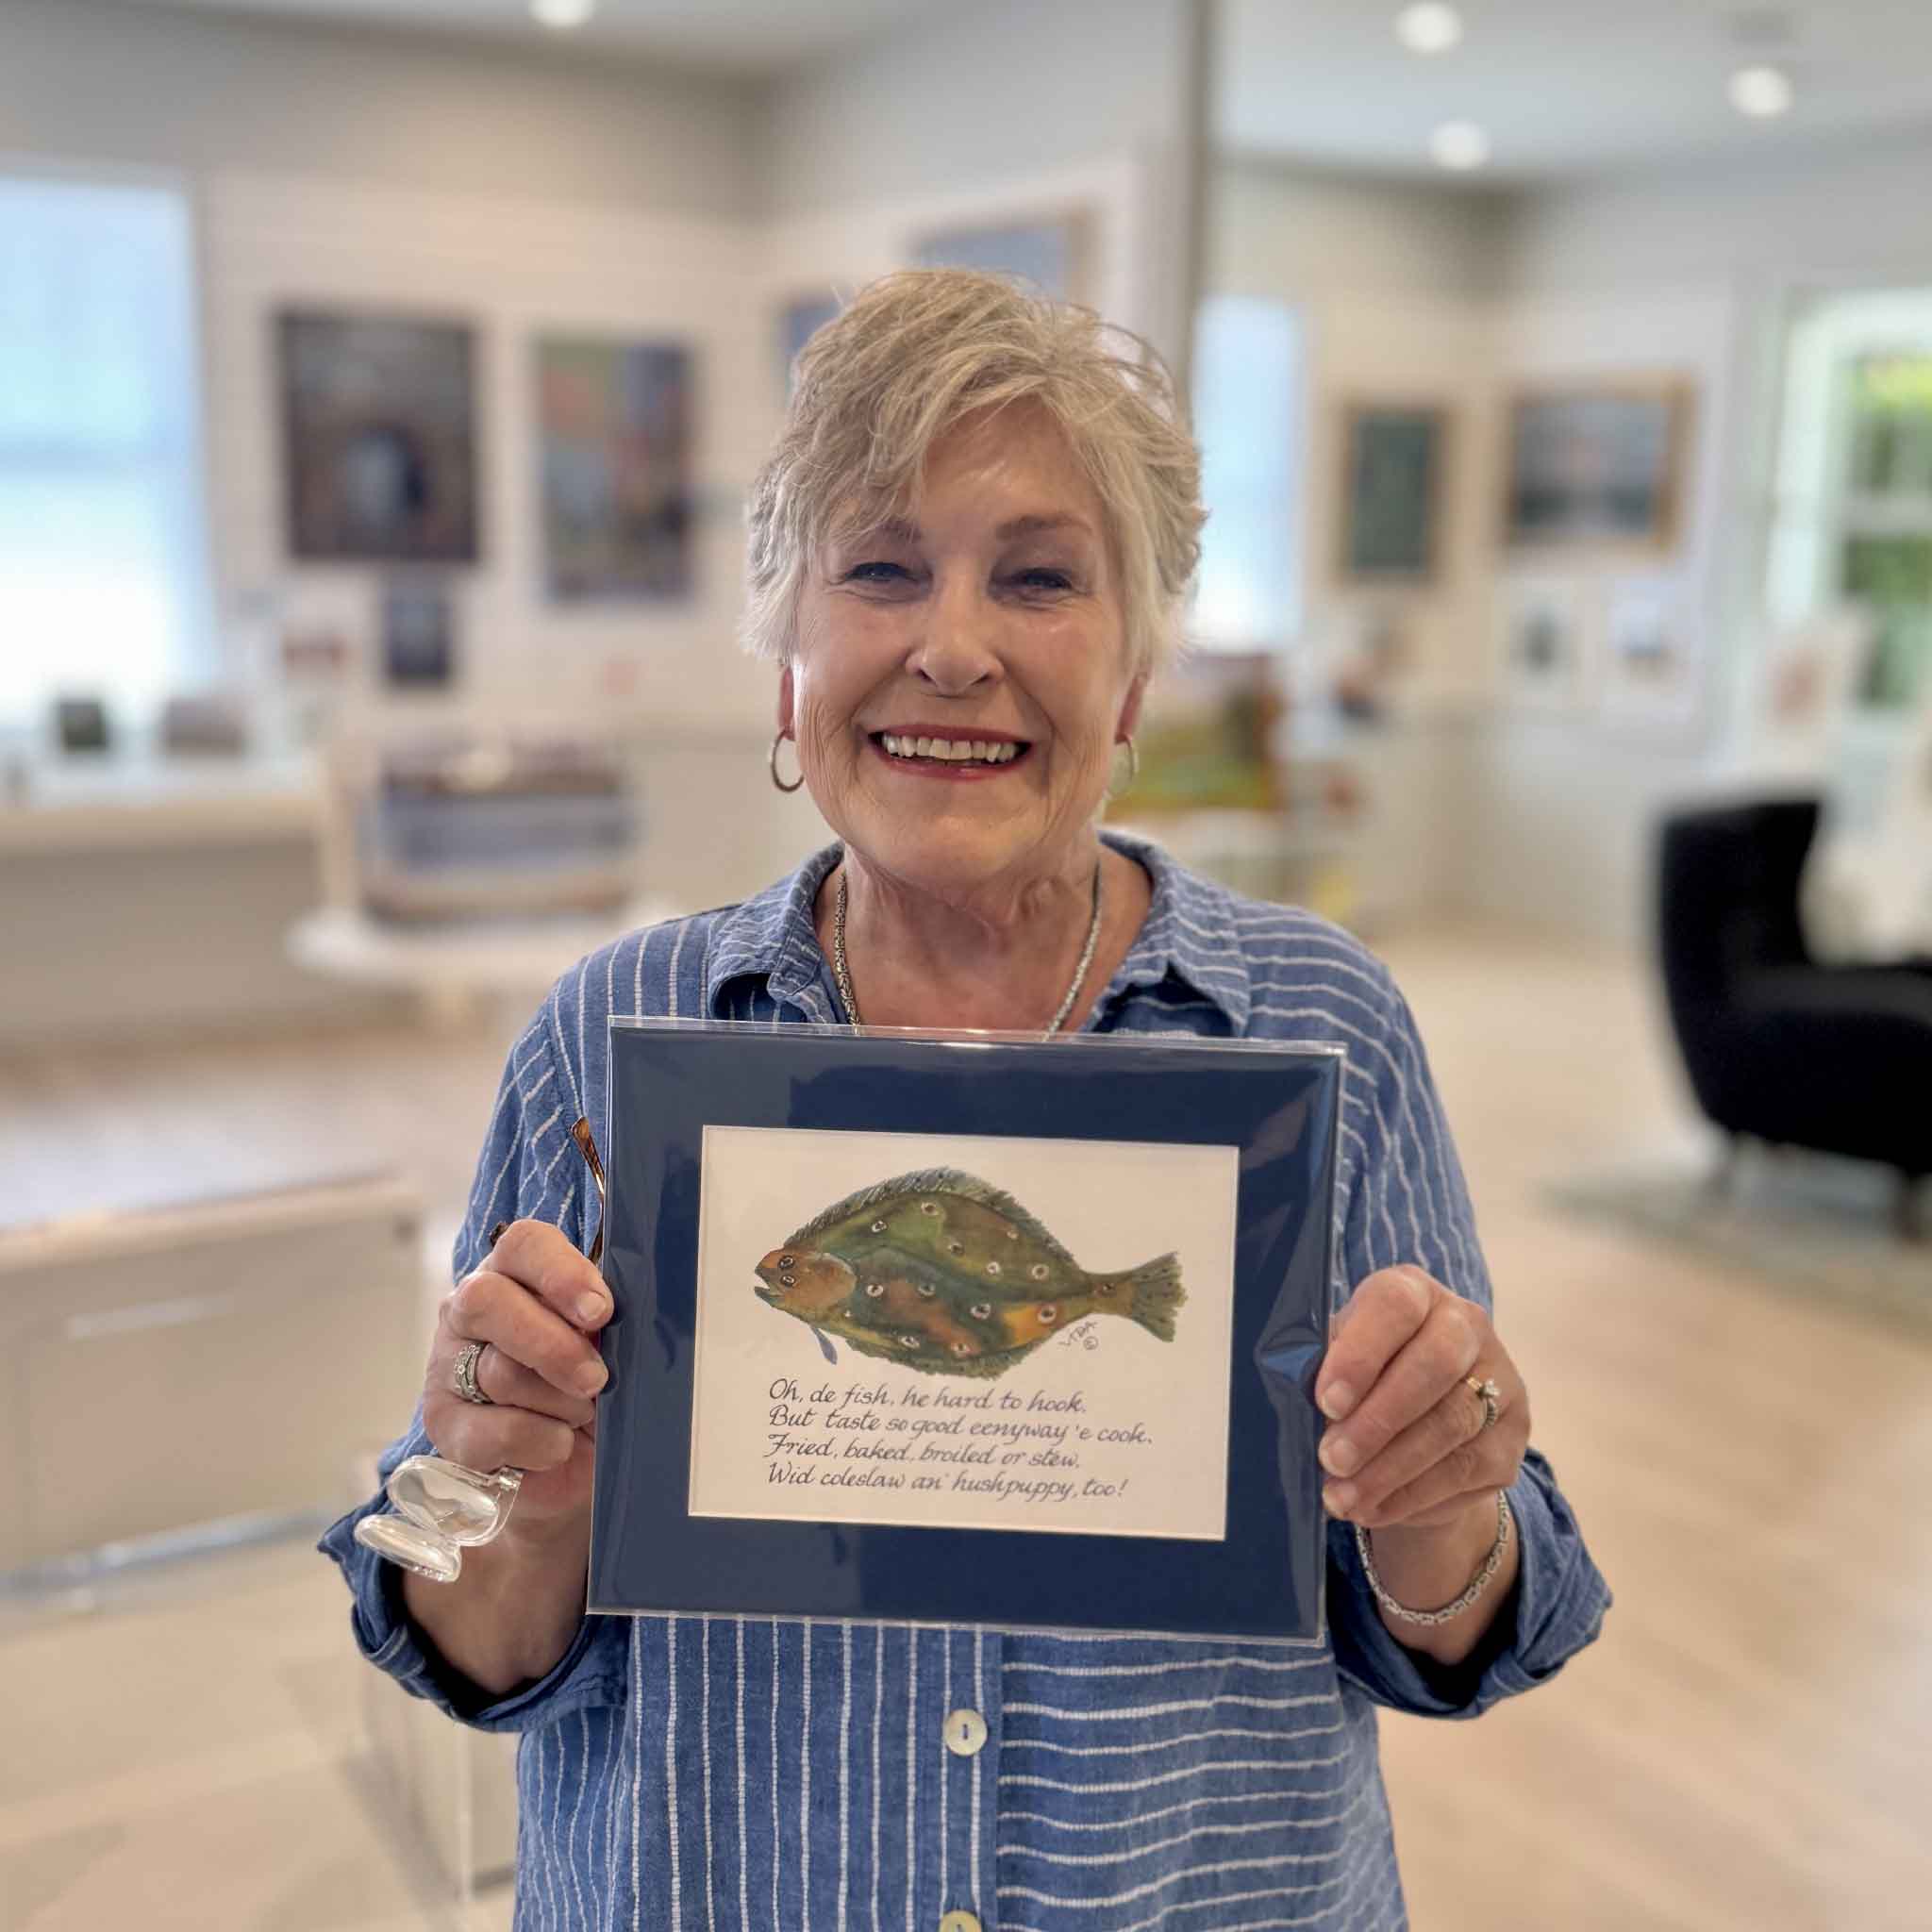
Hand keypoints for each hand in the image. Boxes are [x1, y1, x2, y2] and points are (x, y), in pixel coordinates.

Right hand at [421, 1218, 611, 1528]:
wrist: (565, 1445)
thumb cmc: (589, 1373)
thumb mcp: (606, 1337)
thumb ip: (607, 1322)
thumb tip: (616, 1329)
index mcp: (514, 1270)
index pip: (524, 1245)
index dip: (562, 1274)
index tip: (601, 1312)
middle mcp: (469, 1309)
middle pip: (488, 1302)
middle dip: (553, 1346)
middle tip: (595, 1379)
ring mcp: (448, 1364)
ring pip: (498, 1373)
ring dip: (557, 1402)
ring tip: (581, 1414)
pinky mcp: (444, 1422)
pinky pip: (491, 1433)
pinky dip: (540, 1442)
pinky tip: (559, 1442)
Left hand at [1313, 1265, 1527, 1531]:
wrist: (1414, 1421)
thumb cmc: (1358, 1377)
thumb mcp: (1335, 1359)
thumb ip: (1322, 1372)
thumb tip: (1303, 1414)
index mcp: (1415, 1292)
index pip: (1395, 1307)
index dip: (1361, 1354)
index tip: (1326, 1401)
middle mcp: (1466, 1326)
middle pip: (1434, 1366)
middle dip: (1377, 1421)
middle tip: (1332, 1459)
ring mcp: (1500, 1382)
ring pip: (1452, 1426)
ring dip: (1390, 1470)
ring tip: (1342, 1497)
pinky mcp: (1510, 1440)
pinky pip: (1465, 1472)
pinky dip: (1411, 1496)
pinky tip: (1372, 1508)